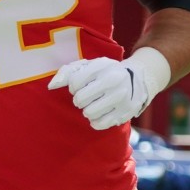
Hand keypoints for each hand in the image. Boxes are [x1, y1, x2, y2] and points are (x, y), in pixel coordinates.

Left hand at [48, 47, 171, 129]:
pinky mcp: (125, 112)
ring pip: (89, 113)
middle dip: (79, 99)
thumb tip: (51, 86)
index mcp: (102, 66)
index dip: (73, 87)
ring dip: (87, 110)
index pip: (74, 83)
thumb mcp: (88, 66)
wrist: (138, 78)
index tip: (80, 85)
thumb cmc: (105, 72)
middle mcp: (113, 80)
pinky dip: (95, 121)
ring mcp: (121, 97)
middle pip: (80, 99)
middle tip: (86, 97)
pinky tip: (100, 113)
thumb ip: (67, 73)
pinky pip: (99, 124)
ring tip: (94, 104)